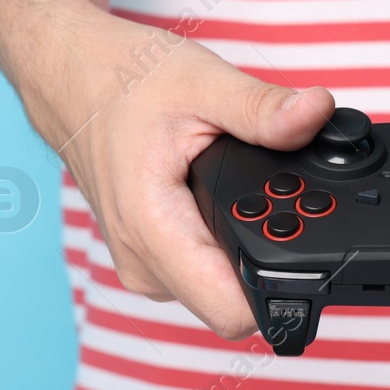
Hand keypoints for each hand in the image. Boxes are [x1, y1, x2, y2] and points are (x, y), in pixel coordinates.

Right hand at [24, 0, 333, 338]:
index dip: (283, 291)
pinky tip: (219, 196)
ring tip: (245, 189)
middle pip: (234, 302)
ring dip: (242, 249)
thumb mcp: (201, 83)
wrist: (71, 76)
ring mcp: (142, 264)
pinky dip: (220, 240)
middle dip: (270, 259)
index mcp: (152, 229)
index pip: (233, 313)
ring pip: (218, 289)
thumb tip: (317, 114)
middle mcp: (143, 262)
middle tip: (280, 198)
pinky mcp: (147, 256)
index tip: (310, 248)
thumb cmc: (120, 79)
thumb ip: (262, 109)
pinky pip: (199, 271)